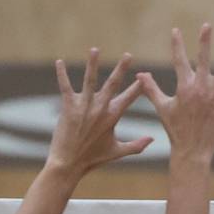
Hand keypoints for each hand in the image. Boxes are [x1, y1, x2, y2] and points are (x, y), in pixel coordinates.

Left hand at [46, 49, 151, 179]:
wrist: (68, 163)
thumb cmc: (93, 159)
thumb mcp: (118, 152)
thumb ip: (137, 145)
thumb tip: (153, 139)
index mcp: (113, 117)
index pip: (129, 98)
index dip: (138, 87)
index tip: (145, 76)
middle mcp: (100, 109)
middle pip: (113, 84)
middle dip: (121, 68)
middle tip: (128, 55)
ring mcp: (84, 107)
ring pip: (89, 80)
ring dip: (92, 64)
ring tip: (95, 49)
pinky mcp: (68, 107)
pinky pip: (65, 87)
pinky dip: (62, 74)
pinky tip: (59, 62)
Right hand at [137, 24, 213, 165]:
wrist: (192, 149)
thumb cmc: (176, 129)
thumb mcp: (162, 107)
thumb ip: (151, 89)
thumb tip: (140, 74)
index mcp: (184, 86)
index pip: (179, 60)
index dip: (177, 45)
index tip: (176, 30)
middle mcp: (200, 87)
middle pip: (203, 59)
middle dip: (204, 41)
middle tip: (207, 25)